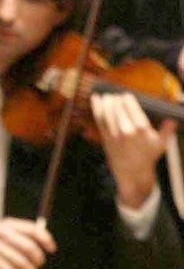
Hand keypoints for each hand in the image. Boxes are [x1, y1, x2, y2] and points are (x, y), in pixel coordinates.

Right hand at [0, 218, 56, 268]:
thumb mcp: (5, 229)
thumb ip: (22, 234)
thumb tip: (45, 245)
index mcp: (9, 224)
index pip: (31, 229)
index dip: (45, 239)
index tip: (52, 249)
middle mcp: (2, 233)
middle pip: (27, 246)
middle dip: (38, 258)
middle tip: (40, 264)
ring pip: (19, 261)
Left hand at [91, 92, 172, 208]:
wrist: (132, 173)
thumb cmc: (148, 156)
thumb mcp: (161, 144)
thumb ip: (167, 130)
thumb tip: (173, 119)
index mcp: (141, 128)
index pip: (132, 107)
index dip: (127, 99)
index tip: (126, 95)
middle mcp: (127, 130)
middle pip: (118, 108)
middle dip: (116, 99)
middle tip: (116, 95)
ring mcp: (114, 134)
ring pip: (107, 112)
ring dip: (106, 101)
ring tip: (107, 96)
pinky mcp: (105, 138)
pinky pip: (99, 119)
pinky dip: (96, 108)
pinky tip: (95, 98)